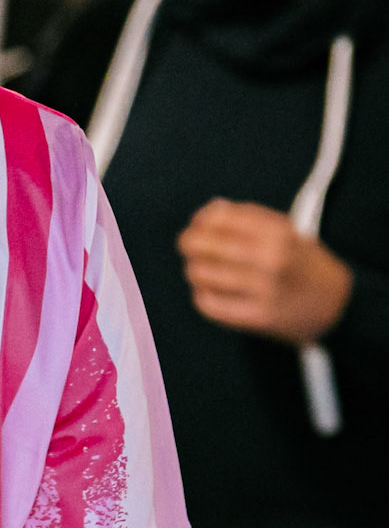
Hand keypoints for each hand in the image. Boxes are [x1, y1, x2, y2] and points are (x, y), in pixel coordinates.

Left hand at [178, 199, 351, 343]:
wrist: (339, 304)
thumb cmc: (307, 265)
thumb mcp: (289, 232)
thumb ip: (251, 219)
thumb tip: (211, 210)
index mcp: (279, 233)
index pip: (223, 218)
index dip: (202, 219)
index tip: (197, 223)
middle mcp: (271, 259)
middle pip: (207, 244)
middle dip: (189, 242)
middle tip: (187, 245)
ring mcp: (264, 290)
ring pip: (203, 274)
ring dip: (194, 269)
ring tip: (198, 269)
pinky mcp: (258, 318)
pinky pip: (211, 305)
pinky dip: (202, 296)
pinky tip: (206, 292)